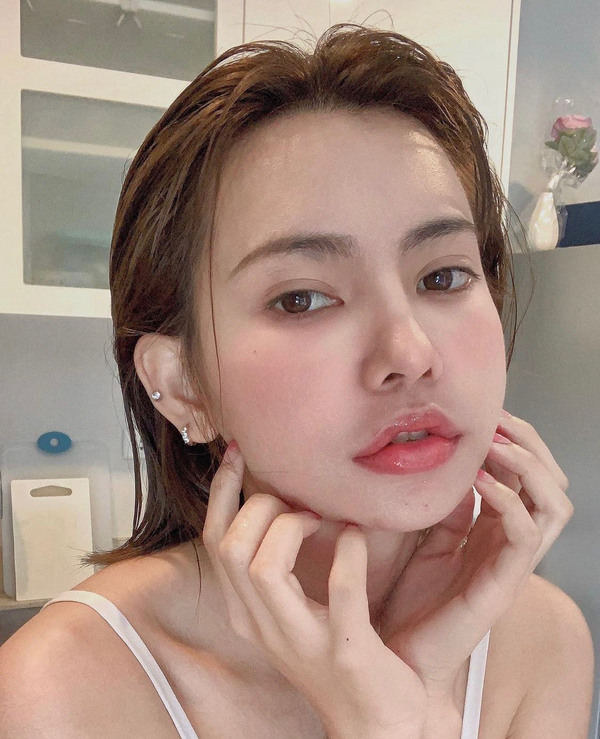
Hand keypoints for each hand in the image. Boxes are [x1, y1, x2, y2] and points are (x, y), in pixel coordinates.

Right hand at [202, 442, 426, 737]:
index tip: (238, 455)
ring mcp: (300, 641)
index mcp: (244, 611)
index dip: (222, 492)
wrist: (373, 721)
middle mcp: (261, 626)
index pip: (213, 541)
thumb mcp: (290, 608)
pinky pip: (342, 592)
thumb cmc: (333, 651)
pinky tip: (356, 535)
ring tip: (317, 518)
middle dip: (256, 506)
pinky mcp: (346, 651)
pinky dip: (348, 553)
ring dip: (287, 526)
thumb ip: (272, 561)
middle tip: (294, 501)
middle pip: (228, 547)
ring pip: (261, 566)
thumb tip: (274, 495)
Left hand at [376, 410, 572, 698]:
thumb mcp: (427, 539)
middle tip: (497, 420)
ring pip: (554, 504)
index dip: (515, 438)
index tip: (486, 412)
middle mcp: (511, 543)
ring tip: (494, 445)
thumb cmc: (412, 601)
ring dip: (528, 465)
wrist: (400, 657)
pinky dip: (509, 500)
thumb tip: (450, 467)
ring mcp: (512, 564)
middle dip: (530, 442)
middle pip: (551, 482)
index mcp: (494, 529)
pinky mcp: (503, 584)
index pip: (527, 474)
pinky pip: (525, 535)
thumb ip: (446, 508)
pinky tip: (480, 482)